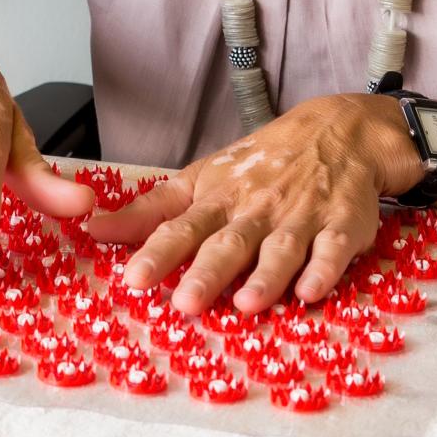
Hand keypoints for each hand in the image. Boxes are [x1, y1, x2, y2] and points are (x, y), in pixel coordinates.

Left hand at [86, 94, 422, 313]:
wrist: (336, 131)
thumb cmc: (258, 165)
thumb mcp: (201, 179)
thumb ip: (151, 212)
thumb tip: (95, 230)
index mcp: (217, 198)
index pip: (180, 227)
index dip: (157, 253)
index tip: (133, 279)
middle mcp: (255, 209)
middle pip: (228, 243)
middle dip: (208, 273)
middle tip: (185, 303)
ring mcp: (299, 217)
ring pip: (279, 249)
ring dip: (265, 277)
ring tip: (246, 305)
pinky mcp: (340, 227)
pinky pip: (332, 250)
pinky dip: (322, 270)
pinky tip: (310, 293)